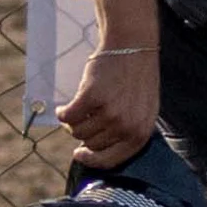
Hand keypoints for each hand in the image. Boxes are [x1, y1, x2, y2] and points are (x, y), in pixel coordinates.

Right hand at [61, 43, 161, 166]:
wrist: (133, 46)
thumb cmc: (137, 78)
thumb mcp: (143, 110)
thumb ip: (128, 132)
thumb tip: (100, 151)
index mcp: (140, 133)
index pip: (110, 160)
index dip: (92, 160)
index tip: (79, 154)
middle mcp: (125, 127)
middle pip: (90, 144)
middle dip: (84, 133)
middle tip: (85, 118)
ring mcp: (109, 113)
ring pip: (77, 131)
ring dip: (74, 122)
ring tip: (79, 107)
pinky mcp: (92, 98)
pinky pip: (68, 117)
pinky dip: (63, 112)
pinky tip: (64, 106)